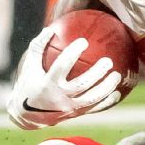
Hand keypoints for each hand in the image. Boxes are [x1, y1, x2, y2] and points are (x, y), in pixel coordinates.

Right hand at [7, 27, 123, 128]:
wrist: (26, 115)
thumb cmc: (29, 83)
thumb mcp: (29, 66)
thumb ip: (39, 48)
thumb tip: (51, 28)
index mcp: (47, 83)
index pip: (62, 66)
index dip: (72, 53)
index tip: (84, 41)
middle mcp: (59, 97)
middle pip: (82, 84)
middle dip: (97, 72)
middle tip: (108, 61)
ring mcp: (68, 107)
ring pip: (92, 98)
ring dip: (106, 87)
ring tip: (117, 75)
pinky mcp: (75, 114)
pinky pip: (94, 109)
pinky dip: (106, 102)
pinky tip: (118, 94)